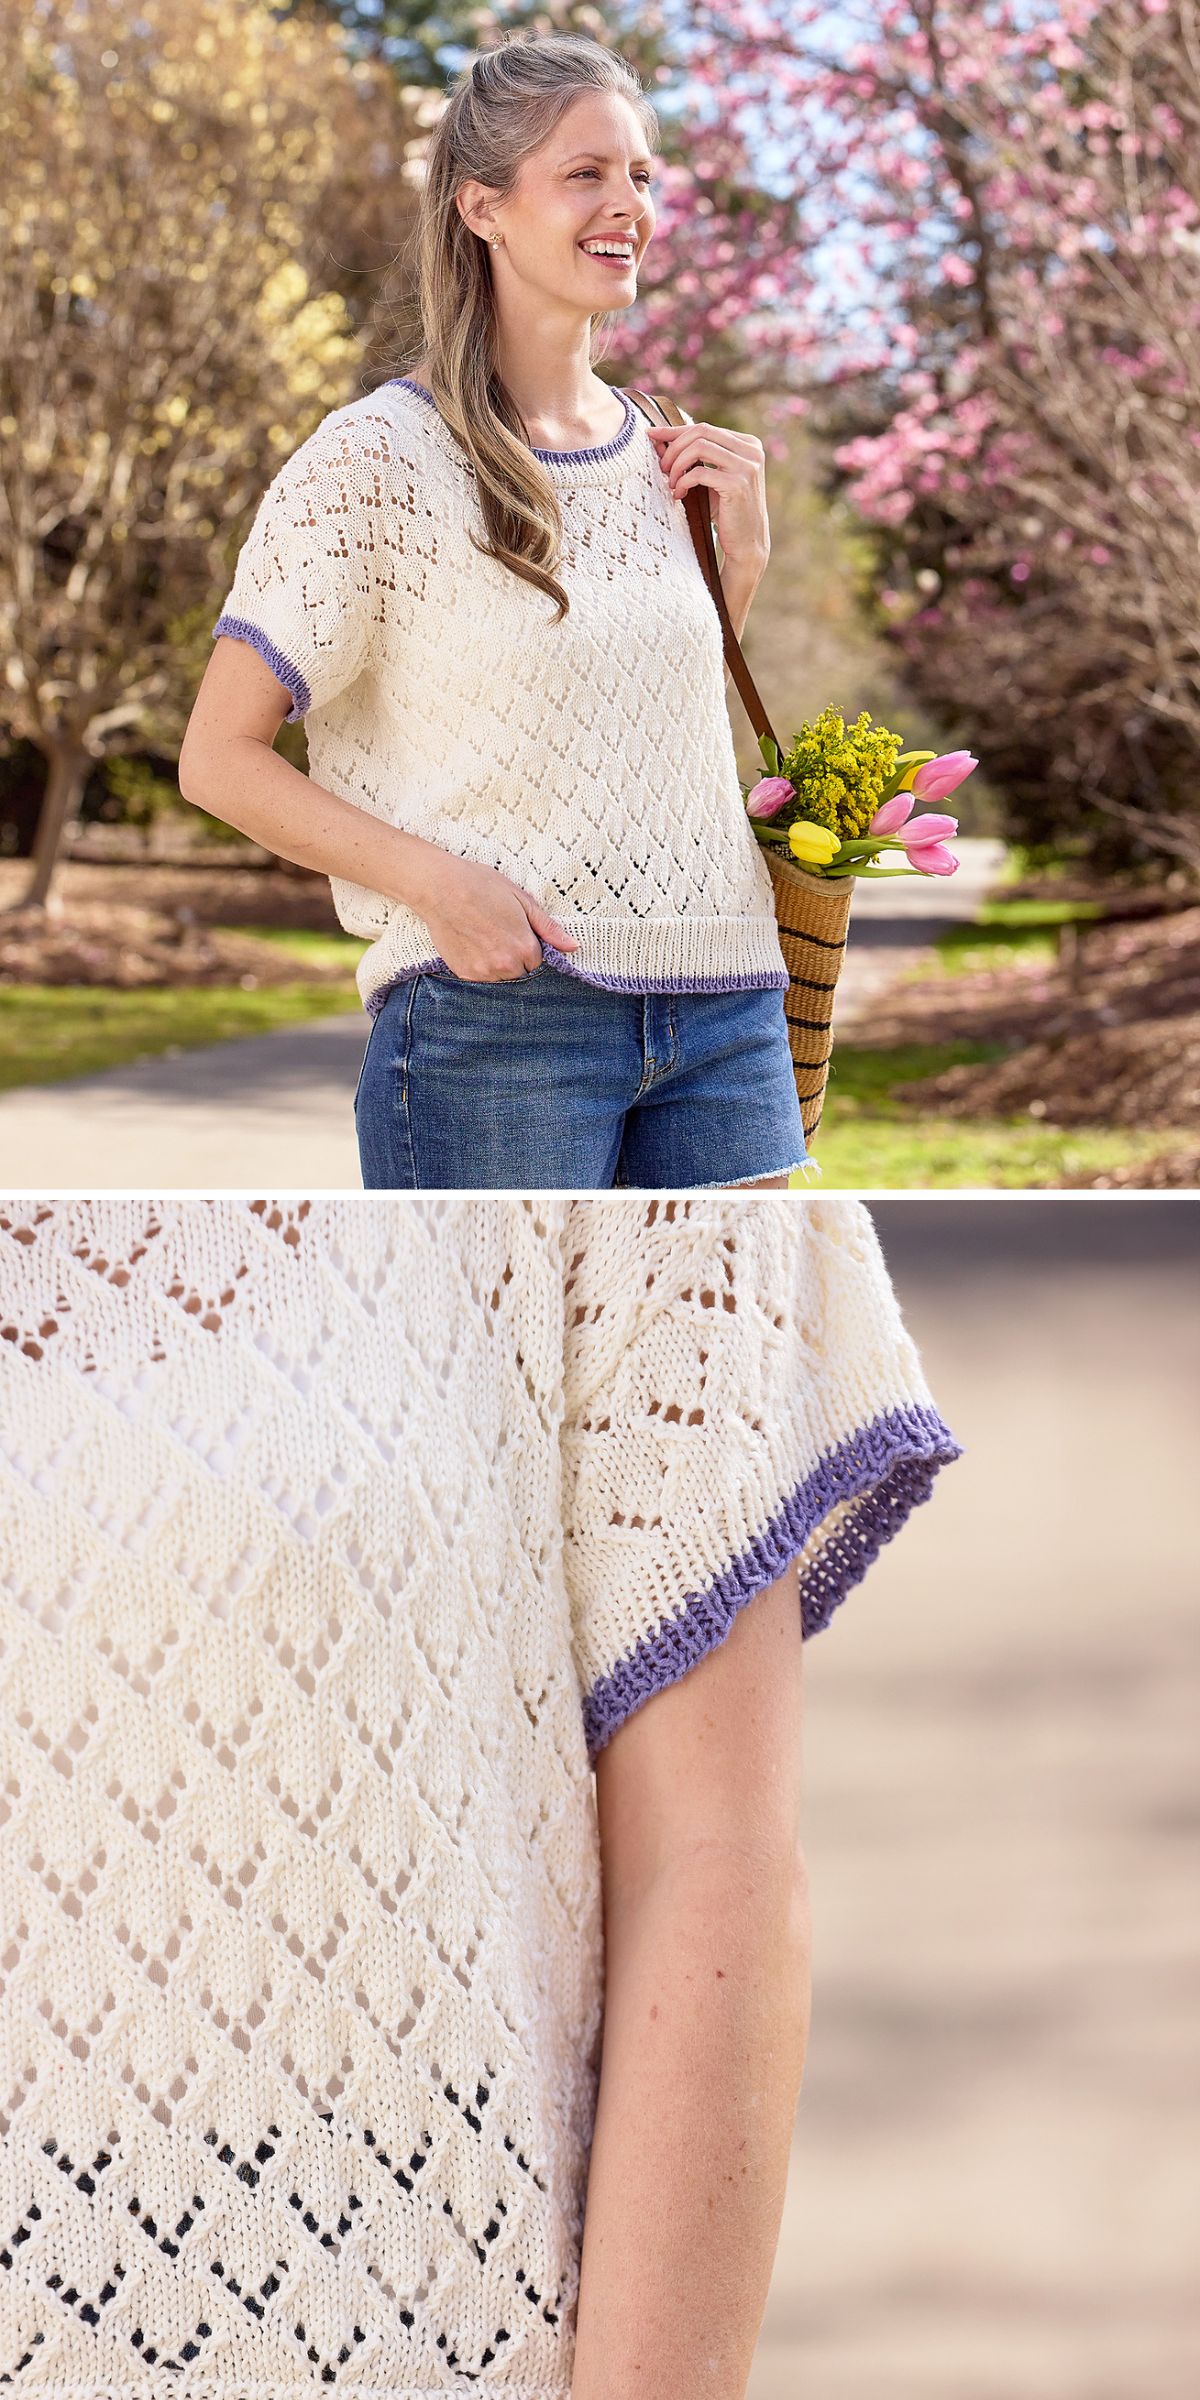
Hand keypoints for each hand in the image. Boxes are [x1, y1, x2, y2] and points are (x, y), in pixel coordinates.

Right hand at [408, 849, 578, 980]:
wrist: (440, 888)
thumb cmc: (481, 886)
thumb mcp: (522, 900)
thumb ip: (548, 928)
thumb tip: (573, 946)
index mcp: (526, 948)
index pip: (539, 962)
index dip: (529, 947)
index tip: (517, 932)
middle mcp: (507, 966)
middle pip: (521, 973)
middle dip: (516, 959)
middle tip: (499, 934)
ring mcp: (484, 972)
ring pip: (502, 979)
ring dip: (499, 966)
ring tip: (485, 938)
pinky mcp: (465, 974)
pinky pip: (481, 979)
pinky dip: (481, 967)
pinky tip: (472, 945)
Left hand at [646, 416, 769, 578]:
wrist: (747, 544)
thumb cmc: (726, 512)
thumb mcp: (709, 480)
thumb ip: (692, 458)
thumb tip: (658, 439)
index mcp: (748, 444)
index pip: (705, 428)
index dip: (675, 431)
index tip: (652, 435)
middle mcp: (752, 450)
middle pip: (701, 432)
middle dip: (674, 448)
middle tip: (662, 468)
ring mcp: (747, 467)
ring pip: (699, 447)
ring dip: (677, 464)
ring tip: (670, 483)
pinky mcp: (738, 484)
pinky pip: (699, 472)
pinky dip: (683, 482)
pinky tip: (679, 495)